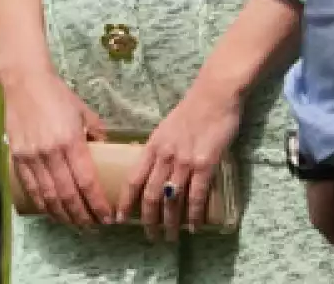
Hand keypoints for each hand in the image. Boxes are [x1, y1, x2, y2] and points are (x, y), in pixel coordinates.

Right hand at [2, 67, 112, 228]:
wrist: (25, 82)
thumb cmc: (58, 95)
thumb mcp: (83, 111)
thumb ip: (96, 132)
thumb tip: (106, 149)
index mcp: (71, 141)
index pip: (86, 182)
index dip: (97, 204)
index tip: (107, 218)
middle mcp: (51, 152)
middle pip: (68, 195)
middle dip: (82, 215)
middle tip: (93, 226)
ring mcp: (32, 157)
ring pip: (49, 196)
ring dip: (63, 215)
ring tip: (76, 225)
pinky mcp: (18, 157)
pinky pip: (31, 188)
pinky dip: (43, 204)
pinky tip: (52, 212)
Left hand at [120, 77, 243, 240]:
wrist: (214, 96)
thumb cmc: (191, 111)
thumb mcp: (166, 129)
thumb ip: (159, 149)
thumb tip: (153, 169)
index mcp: (153, 145)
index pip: (132, 179)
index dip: (125, 202)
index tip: (119, 219)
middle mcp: (165, 156)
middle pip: (150, 195)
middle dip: (148, 220)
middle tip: (150, 236)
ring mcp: (185, 161)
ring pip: (171, 200)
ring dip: (170, 222)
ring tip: (170, 237)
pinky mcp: (205, 164)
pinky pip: (197, 196)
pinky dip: (193, 215)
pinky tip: (193, 226)